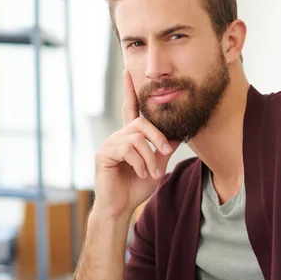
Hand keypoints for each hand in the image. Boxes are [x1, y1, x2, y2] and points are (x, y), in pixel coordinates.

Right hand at [93, 70, 179, 218]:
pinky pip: (128, 149)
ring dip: (150, 157)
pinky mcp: (103, 154)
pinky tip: (139, 173)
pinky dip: (139, 163)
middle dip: (158, 137)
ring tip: (152, 173)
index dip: (129, 91)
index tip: (127, 72)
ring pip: (137, 138)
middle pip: (141, 122)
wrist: (121, 207)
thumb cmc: (136, 187)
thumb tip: (177, 133)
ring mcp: (109, 144)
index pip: (130, 109)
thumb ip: (163, 148)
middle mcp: (118, 136)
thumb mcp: (157, 165)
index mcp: (130, 137)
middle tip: (165, 153)